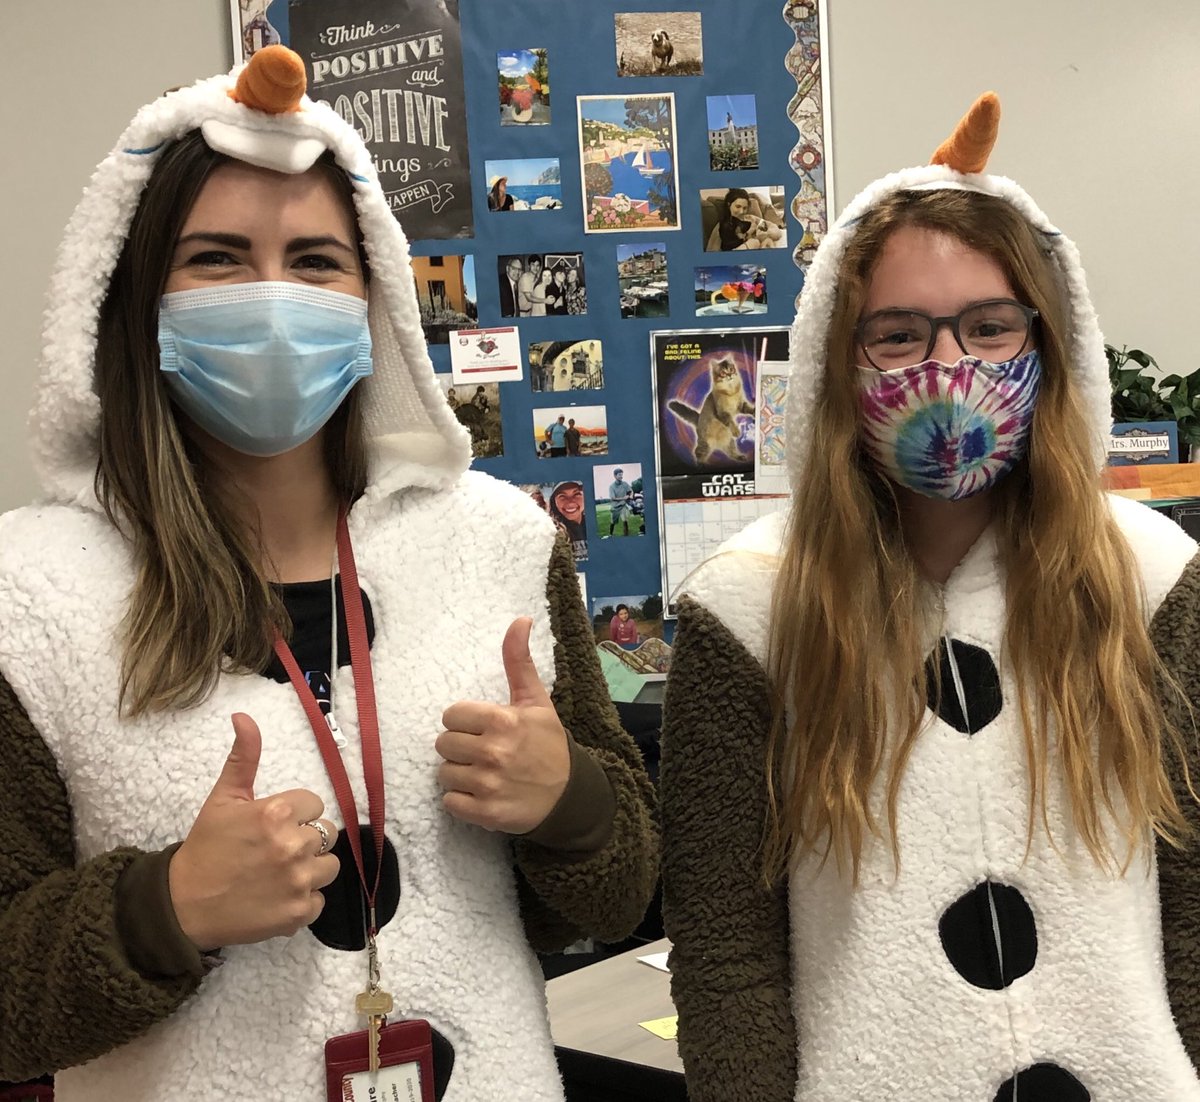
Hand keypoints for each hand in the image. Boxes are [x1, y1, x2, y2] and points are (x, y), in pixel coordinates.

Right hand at [168, 713, 340, 950]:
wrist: (183, 906)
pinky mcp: (299, 913)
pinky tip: (276, 897)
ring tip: (277, 873)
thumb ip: (243, 757)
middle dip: (303, 840)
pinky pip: (320, 901)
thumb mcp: (223, 798)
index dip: (295, 814)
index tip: (272, 825)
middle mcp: (293, 845)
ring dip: (309, 870)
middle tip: (273, 851)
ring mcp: (298, 881)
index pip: (315, 804)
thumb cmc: (206, 848)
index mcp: (277, 812)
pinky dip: (303, 901)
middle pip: (326, 834)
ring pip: (329, 867)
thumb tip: (244, 716)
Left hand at [436, 618, 569, 833]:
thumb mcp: (536, 700)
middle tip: (483, 752)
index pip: (451, 715)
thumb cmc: (548, 744)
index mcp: (502, 719)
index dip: (464, 722)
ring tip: (484, 773)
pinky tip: (482, 794)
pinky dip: (461, 801)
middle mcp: (493, 751)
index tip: (483, 729)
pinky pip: (450, 802)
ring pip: (444, 773)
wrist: (569, 796)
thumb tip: (520, 619)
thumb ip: (519, 661)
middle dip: (459, 747)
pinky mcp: (485, 813)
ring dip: (460, 775)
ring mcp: (488, 784)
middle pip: (443, 744)